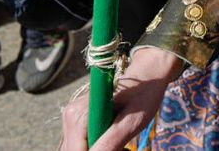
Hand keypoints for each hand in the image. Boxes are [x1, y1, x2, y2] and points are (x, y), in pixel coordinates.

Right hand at [58, 46, 181, 150]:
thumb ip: (111, 142)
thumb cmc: (143, 93)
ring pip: (80, 149)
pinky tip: (118, 143)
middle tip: (124, 148)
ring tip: (123, 146)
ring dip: (101, 150)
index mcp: (78, 114)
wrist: (148, 74)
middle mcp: (70, 116)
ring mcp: (73, 120)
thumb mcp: (132, 120)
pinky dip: (100, 147)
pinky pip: (84, 144)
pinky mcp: (80, 123)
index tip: (120, 149)